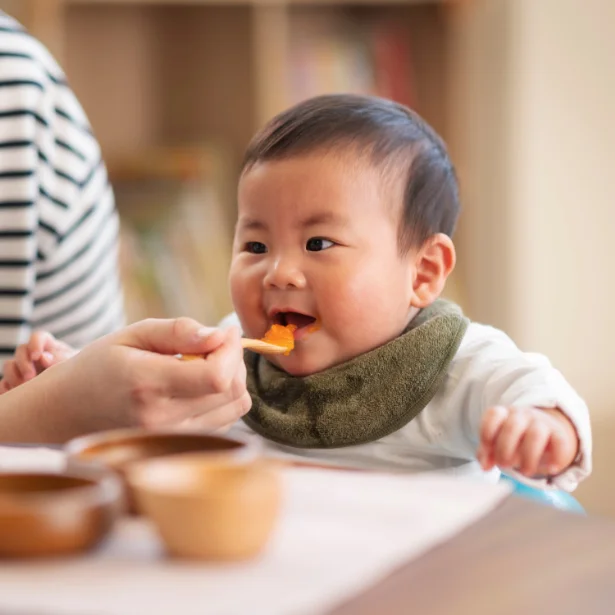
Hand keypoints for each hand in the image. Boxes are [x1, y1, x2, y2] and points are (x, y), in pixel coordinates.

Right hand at [0, 331, 76, 393]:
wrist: (78, 390)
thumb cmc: (79, 372)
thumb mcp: (73, 364)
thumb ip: (61, 358)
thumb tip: (44, 358)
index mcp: (50, 346)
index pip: (39, 337)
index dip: (35, 343)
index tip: (37, 355)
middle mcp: (35, 355)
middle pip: (21, 350)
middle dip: (23, 363)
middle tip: (30, 377)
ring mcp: (25, 368)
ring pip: (10, 366)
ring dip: (13, 376)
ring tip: (23, 387)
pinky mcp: (17, 383)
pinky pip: (4, 384)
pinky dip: (5, 389)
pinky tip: (11, 394)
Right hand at [58, 317, 250, 435]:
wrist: (70, 411)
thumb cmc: (101, 365)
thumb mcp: (133, 334)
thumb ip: (178, 332)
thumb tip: (220, 335)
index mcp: (148, 385)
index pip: (216, 377)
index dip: (232, 350)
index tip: (226, 330)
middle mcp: (163, 418)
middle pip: (231, 390)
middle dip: (235, 358)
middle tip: (217, 341)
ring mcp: (173, 437)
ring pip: (236, 406)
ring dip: (234, 377)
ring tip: (208, 360)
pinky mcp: (182, 444)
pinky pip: (227, 420)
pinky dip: (225, 396)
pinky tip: (202, 382)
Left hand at [477, 406, 578, 477]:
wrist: (547, 432)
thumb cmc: (516, 440)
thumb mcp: (499, 444)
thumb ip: (487, 453)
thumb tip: (485, 466)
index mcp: (504, 415)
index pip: (493, 414)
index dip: (487, 432)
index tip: (487, 448)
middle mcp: (522, 415)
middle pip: (512, 427)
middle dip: (505, 449)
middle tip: (504, 465)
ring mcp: (541, 422)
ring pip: (535, 434)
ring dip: (529, 456)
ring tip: (525, 472)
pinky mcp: (559, 434)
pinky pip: (560, 443)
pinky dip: (556, 458)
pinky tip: (551, 469)